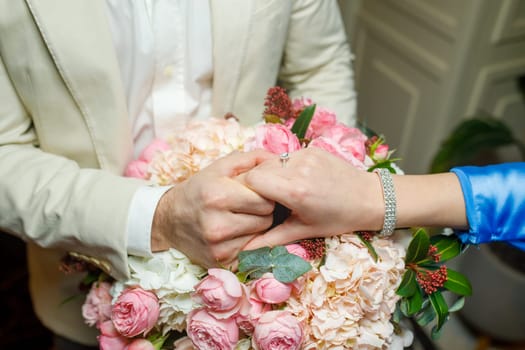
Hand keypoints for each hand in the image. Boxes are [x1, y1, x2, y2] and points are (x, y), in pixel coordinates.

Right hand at [151, 150, 275, 267]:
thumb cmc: (199, 189)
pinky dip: (248, 242)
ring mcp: (218, 247)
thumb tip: (280, 159)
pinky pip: (251, 252)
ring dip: (256, 227)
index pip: (265, 200)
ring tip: (240, 218)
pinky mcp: (221, 262)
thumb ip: (252, 158)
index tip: (256, 192)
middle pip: (266, 219)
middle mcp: (217, 225)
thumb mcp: (220, 167)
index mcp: (218, 196)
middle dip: (262, 211)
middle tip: (248, 206)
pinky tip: (235, 233)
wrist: (168, 220)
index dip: (265, 194)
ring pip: (261, 236)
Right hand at [243, 147, 383, 249]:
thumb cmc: (339, 218)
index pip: (253, 180)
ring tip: (281, 191)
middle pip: (258, 169)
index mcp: (296, 190)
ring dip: (270, 175)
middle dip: (257, 184)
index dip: (249, 192)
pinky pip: (285, 156)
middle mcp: (298, 168)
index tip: (256, 205)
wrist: (370, 197)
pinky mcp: (311, 149)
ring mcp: (305, 155)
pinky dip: (283, 168)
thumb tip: (244, 252)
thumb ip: (272, 239)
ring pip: (270, 161)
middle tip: (267, 200)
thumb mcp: (305, 231)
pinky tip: (294, 181)